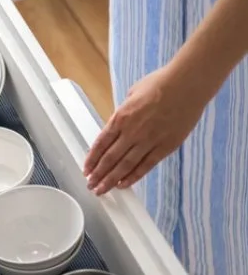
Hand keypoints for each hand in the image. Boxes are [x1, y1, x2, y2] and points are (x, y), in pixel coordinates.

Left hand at [83, 65, 210, 194]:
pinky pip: (146, 165)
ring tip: (102, 190)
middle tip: (91, 185)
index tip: (86, 170)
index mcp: (121, 117)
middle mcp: (132, 132)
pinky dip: (134, 176)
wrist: (188, 84)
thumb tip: (117, 123)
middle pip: (110, 158)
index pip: (101, 143)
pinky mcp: (166, 146)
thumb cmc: (160, 83)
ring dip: (111, 180)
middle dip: (98, 174)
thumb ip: (123, 112)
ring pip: (125, 165)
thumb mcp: (132, 94)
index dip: (91, 159)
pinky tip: (124, 184)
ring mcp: (149, 140)